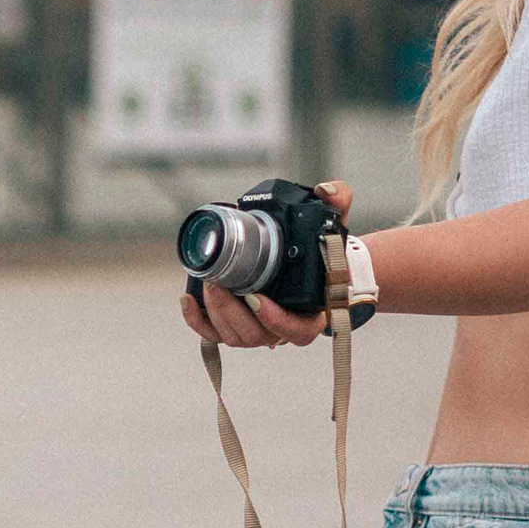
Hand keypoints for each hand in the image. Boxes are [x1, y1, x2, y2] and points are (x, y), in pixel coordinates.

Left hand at [178, 179, 353, 350]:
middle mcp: (286, 327)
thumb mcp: (337, 222)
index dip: (274, 320)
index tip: (255, 298)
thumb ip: (339, 200)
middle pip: (257, 336)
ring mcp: (261, 330)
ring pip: (235, 337)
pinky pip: (215, 335)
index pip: (296, 331)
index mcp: (313, 313)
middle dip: (232, 311)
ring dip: (216, 313)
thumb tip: (324, 190)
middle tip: (218, 284)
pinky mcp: (239, 325)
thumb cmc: (323, 250)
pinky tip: (189, 299)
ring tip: (209, 285)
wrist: (311, 261)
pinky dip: (198, 321)